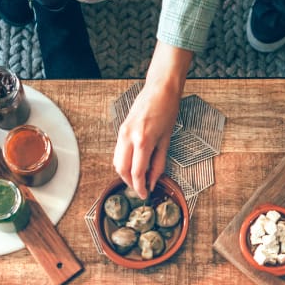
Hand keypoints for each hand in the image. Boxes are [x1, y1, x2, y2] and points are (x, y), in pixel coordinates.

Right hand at [113, 43, 189, 197]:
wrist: (160, 89)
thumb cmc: (168, 111)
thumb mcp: (167, 140)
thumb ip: (158, 163)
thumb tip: (153, 180)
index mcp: (143, 141)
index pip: (136, 173)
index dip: (140, 187)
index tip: (145, 194)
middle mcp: (128, 137)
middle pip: (121, 170)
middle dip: (130, 183)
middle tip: (141, 188)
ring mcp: (122, 132)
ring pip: (116, 161)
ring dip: (125, 173)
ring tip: (138, 178)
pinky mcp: (121, 128)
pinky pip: (118, 151)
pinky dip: (124, 161)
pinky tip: (135, 163)